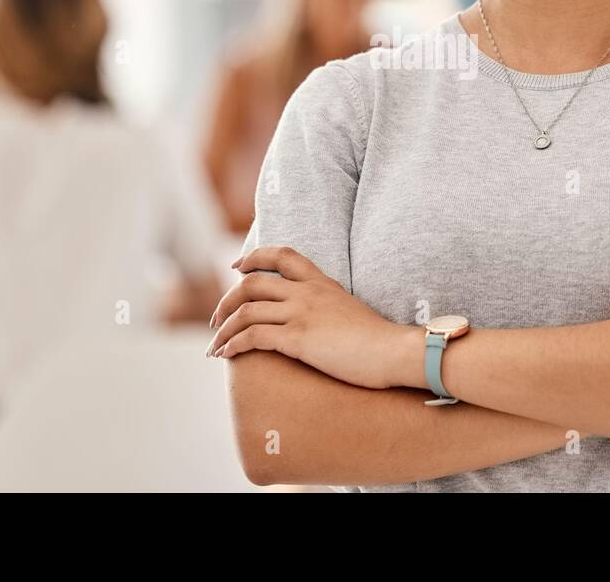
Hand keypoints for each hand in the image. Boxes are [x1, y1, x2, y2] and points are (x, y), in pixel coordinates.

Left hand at [208, 246, 410, 389]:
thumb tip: (312, 318)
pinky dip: (234, 345)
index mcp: (321, 282)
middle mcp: (307, 292)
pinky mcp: (299, 339)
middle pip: (251, 284)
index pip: (282, 254)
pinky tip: (227, 355)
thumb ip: (327, 304)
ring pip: (246, 311)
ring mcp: (302, 313)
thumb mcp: (349, 308)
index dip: (254, 256)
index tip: (237, 266)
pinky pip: (253, 336)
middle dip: (227, 301)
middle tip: (217, 320)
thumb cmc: (378, 339)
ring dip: (223, 329)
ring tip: (215, 346)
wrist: (393, 351)